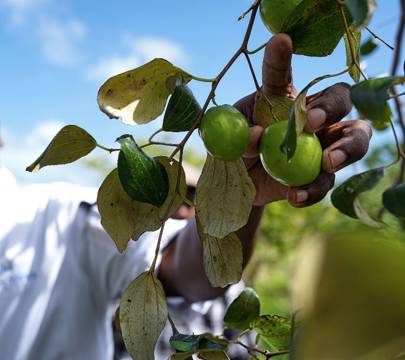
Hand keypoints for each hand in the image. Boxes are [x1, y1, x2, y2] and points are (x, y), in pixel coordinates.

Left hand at [234, 34, 371, 207]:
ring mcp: (320, 147)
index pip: (282, 75)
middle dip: (332, 106)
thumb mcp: (230, 139)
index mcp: (281, 100)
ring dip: (346, 148)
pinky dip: (314, 190)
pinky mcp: (318, 177)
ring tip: (327, 162)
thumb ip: (240, 135)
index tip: (280, 42)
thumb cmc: (235, 151)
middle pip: (340, 99)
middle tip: (311, 121)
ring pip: (354, 138)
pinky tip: (295, 196)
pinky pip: (326, 182)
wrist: (240, 183)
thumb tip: (256, 137)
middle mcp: (309, 118)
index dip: (282, 58)